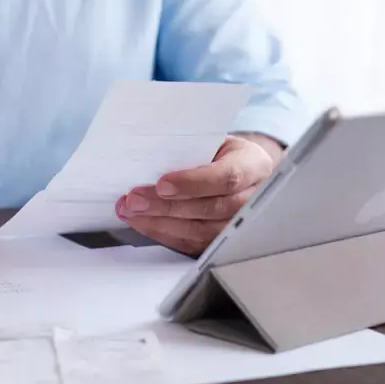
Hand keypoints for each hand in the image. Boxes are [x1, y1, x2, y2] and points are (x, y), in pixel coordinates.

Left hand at [115, 134, 280, 255]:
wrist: (239, 170)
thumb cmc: (221, 152)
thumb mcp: (213, 140)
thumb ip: (191, 148)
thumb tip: (149, 158)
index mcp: (253, 166)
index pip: (227, 177)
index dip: (193, 183)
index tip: (162, 184)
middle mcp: (252, 198)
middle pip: (210, 209)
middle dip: (166, 206)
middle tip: (134, 200)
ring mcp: (239, 224)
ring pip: (200, 231)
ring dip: (159, 223)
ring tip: (131, 211)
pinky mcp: (221, 241)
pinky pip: (191, 244)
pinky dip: (162, 234)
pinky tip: (142, 223)